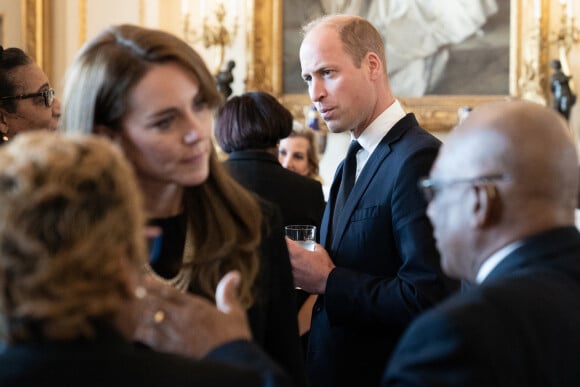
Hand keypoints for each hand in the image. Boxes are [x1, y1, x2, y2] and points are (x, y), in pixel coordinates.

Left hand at [132, 271, 251, 357]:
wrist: (233, 362)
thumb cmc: (234, 338)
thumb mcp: (235, 312)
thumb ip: (228, 293)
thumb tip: (234, 275)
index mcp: (196, 307)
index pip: (170, 291)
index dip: (154, 284)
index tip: (143, 279)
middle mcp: (182, 318)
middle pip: (154, 304)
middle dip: (143, 299)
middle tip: (132, 294)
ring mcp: (175, 335)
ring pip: (148, 321)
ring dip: (141, 317)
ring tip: (133, 314)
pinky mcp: (171, 351)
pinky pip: (149, 341)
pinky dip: (142, 336)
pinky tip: (138, 335)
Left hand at [286, 237, 334, 293]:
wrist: (328, 282)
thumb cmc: (325, 268)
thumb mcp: (321, 251)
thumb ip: (314, 246)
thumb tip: (313, 245)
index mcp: (297, 253)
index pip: (285, 243)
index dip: (284, 240)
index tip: (285, 240)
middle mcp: (292, 263)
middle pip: (281, 254)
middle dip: (284, 252)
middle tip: (290, 252)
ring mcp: (291, 273)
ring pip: (283, 265)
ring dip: (286, 263)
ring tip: (294, 264)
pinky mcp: (293, 282)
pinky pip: (288, 276)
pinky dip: (290, 273)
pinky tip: (295, 272)